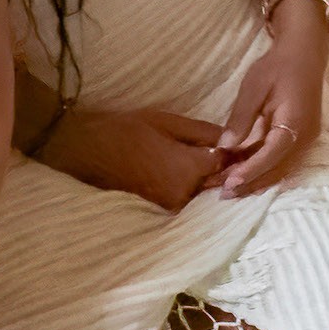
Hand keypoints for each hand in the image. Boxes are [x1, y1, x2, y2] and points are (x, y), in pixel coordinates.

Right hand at [52, 102, 225, 212]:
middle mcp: (185, 193)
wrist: (88, 150)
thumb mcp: (168, 122)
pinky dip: (190, 182)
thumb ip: (203, 132)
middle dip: (224, 166)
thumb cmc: (127, 129)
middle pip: (216, 179)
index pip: (226, 162)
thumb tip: (232, 138)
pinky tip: (183, 167)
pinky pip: (186, 194)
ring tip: (203, 156)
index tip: (240, 140)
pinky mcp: (162, 207)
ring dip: (207, 175)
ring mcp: (172, 203)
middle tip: (229, 149)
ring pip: (202, 188)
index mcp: (189, 169)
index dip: (233, 150)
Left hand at [212, 0, 328, 195]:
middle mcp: (306, 137)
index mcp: (295, 123)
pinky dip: (264, 169)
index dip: (250, 171)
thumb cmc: (278, 66)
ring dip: (256, 180)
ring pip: (281, 168)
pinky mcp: (302, 138)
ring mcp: (307, 139)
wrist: (304, 53)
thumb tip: (225, 147)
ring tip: (230, 188)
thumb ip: (241, 118)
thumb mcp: (254, 88)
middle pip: (277, 169)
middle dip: (250, 183)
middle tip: (222, 193)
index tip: (229, 184)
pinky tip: (245, 175)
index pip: (271, 155)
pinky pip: (283, 160)